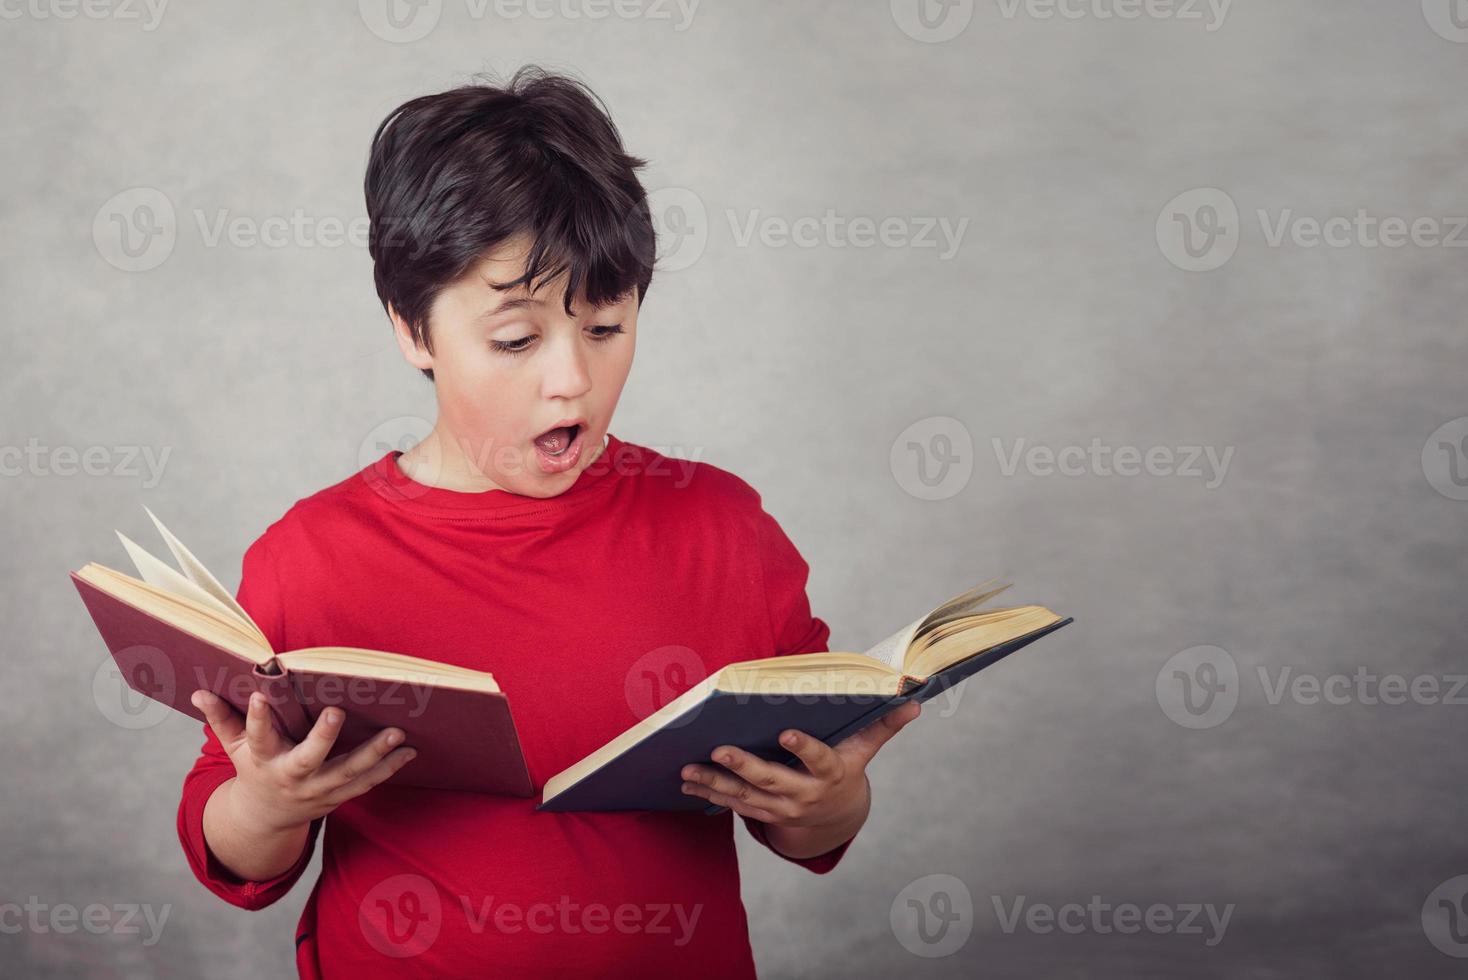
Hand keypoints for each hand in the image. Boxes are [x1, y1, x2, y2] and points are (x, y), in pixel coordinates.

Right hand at [191, 689, 417, 833]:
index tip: (259, 694)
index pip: (257, 737)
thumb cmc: (254, 768)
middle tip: (338, 712)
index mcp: (263, 760)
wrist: (267, 817)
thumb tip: (199, 692)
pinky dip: (389, 769)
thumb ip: (222, 720)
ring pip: (348, 774)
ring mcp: (318, 790)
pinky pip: (367, 784)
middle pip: (308, 759)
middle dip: (322, 737)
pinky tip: (410, 751)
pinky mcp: (339, 796)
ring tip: (398, 733)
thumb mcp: (234, 748)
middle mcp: (292, 777)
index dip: (257, 718)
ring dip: (375, 755)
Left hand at [679, 699, 921, 829]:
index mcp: (830, 774)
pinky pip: (734, 805)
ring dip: (715, 784)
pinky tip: (687, 781)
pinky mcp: (764, 813)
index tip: (786, 733)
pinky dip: (709, 794)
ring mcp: (782, 808)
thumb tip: (913, 700)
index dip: (804, 748)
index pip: (819, 760)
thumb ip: (883, 725)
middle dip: (745, 767)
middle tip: (720, 749)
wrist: (835, 817)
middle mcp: (805, 795)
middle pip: (773, 781)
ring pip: (746, 797)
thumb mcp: (865, 750)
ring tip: (688, 768)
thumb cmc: (847, 769)